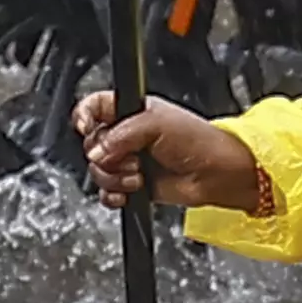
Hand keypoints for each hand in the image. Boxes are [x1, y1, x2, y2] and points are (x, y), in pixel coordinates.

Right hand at [76, 93, 269, 212]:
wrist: (217, 174)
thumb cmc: (198, 141)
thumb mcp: (155, 124)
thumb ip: (118, 136)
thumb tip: (95, 152)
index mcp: (130, 110)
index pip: (93, 107)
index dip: (84, 118)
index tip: (88, 129)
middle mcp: (126, 135)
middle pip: (91, 145)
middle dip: (107, 156)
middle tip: (131, 157)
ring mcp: (129, 160)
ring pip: (98, 170)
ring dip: (115, 177)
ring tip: (139, 175)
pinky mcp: (133, 184)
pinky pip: (107, 192)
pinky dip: (114, 195)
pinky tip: (130, 192)